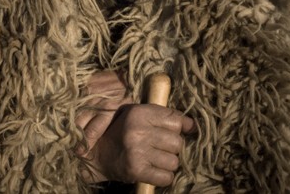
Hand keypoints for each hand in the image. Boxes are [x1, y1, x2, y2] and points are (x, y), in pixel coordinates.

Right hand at [75, 70, 195, 185]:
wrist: (97, 156)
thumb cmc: (121, 133)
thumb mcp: (137, 115)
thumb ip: (164, 116)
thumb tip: (193, 125)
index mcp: (138, 113)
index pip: (176, 120)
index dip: (177, 128)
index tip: (171, 132)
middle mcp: (137, 130)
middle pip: (177, 143)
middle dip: (171, 148)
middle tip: (158, 148)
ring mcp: (137, 151)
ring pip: (174, 161)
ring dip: (167, 163)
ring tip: (154, 159)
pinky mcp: (136, 170)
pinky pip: (166, 177)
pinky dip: (162, 177)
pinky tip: (153, 170)